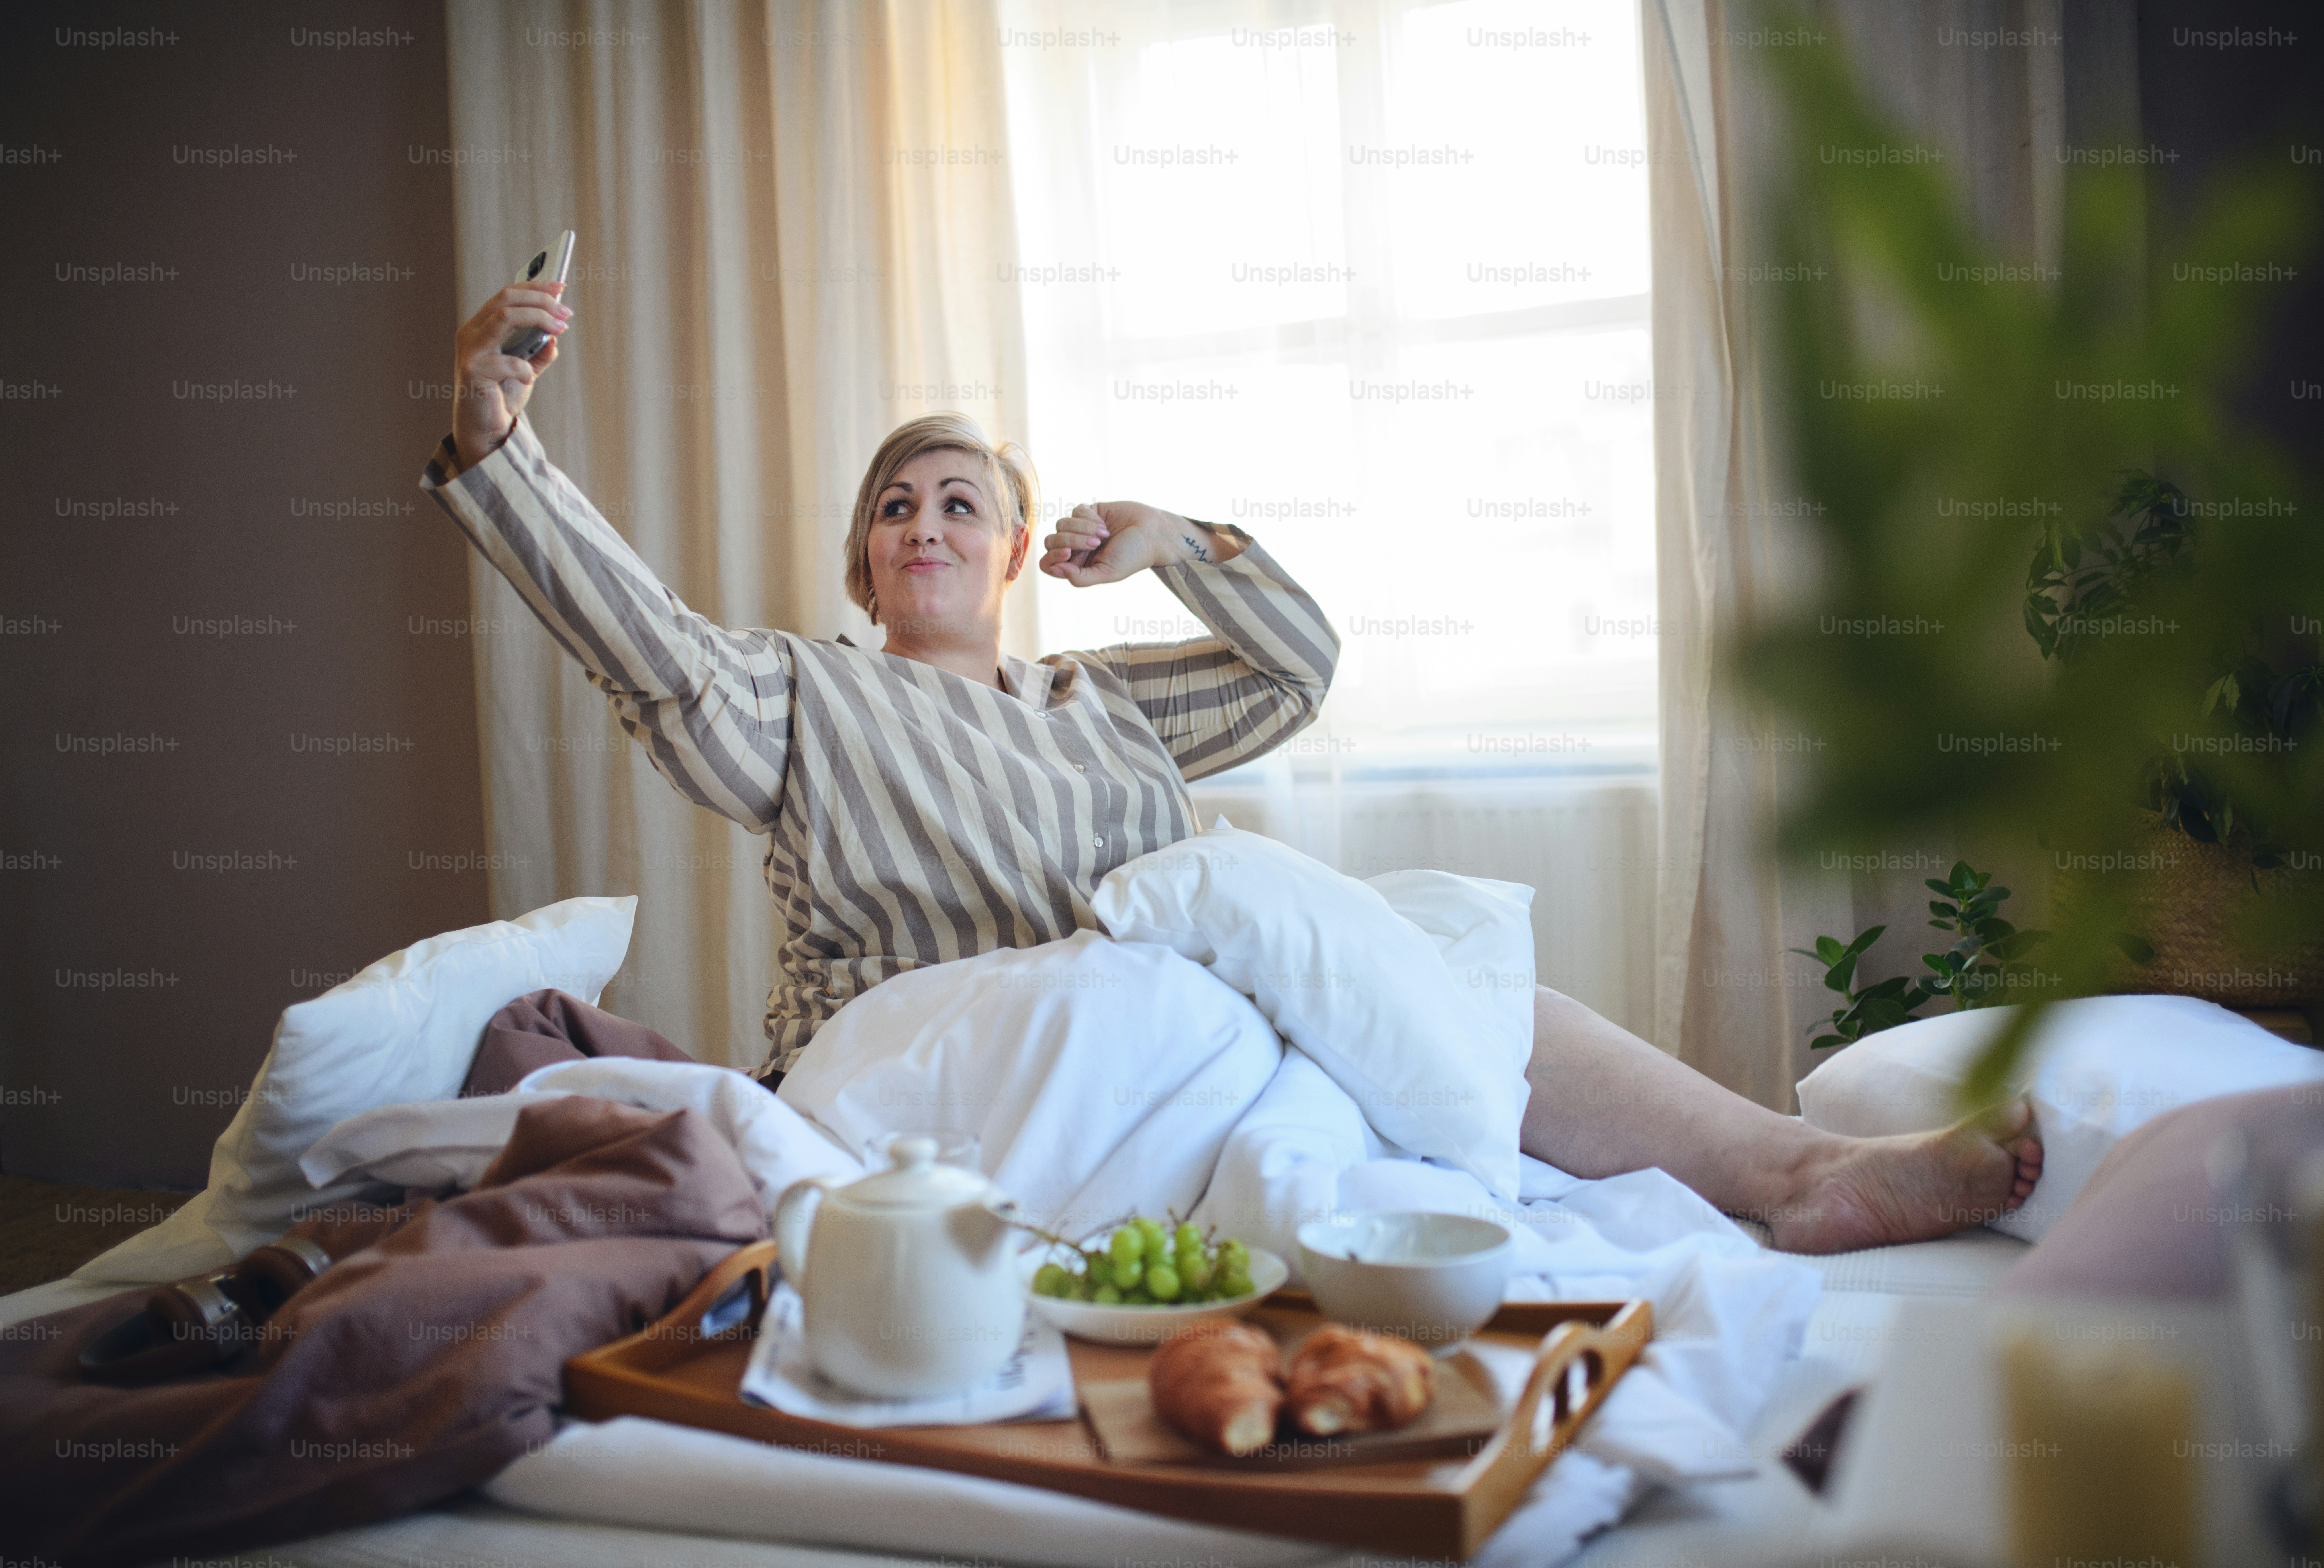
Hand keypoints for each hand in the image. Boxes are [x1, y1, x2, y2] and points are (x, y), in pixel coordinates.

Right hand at [452, 281, 570, 468]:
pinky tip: (528, 377)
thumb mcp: (525, 370)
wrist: (486, 430)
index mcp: (482, 328)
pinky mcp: (472, 372)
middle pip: (505, 299)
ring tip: (559, 328)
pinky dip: (523, 367)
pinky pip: (505, 361)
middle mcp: (471, 333)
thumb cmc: (501, 397)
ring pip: (503, 317)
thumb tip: (554, 337)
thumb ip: (537, 352)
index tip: (561, 288)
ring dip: (537, 318)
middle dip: (540, 299)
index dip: (534, 287)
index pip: (506, 295)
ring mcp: (469, 351)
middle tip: (566, 312)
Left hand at [1039, 502, 1238, 586]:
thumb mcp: (1107, 573)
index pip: (1048, 563)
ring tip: (1104, 534)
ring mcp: (1081, 529)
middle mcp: (1076, 548)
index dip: (1051, 558)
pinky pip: (1075, 511)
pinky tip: (1105, 524)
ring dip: (1082, 528)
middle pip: (1051, 542)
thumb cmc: (1132, 557)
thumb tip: (1056, 569)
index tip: (1068, 553)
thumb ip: (1080, 578)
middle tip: (1095, 543)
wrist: (1152, 533)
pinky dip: (1089, 517)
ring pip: (1061, 524)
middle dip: (1071, 540)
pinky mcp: (1089, 512)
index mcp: (1077, 567)